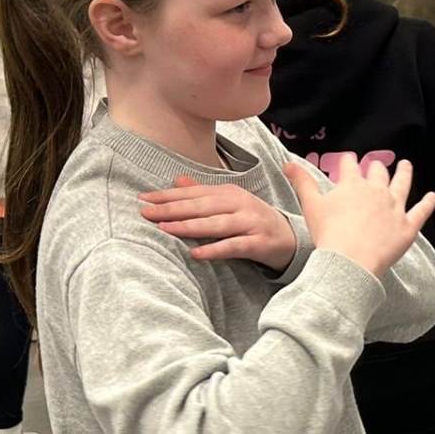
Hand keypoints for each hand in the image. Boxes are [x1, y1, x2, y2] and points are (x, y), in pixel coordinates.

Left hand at [139, 175, 297, 270]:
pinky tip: (196, 253)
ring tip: (165, 229)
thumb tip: (176, 180)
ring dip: (189, 226)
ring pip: (216, 224)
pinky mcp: (259, 243)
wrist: (291, 239)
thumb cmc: (254, 221)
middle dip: (172, 209)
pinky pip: (234, 246)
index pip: (193, 193)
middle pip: (201, 206)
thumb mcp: (230, 204)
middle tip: (146, 213)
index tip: (143, 199)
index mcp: (229, 193)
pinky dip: (215, 249)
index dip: (167, 196)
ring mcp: (251, 223)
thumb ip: (203, 193)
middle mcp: (240, 204)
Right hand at [287, 154, 434, 277]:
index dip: (348, 161)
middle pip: (378, 173)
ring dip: (405, 173)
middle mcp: (377, 192)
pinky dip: (428, 203)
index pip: (350, 166)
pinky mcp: (408, 227)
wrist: (350, 261)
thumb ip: (302, 182)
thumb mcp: (311, 205)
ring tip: (406, 165)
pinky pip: (422, 211)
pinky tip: (433, 196)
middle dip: (376, 168)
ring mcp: (395, 208)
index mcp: (353, 185)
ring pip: (403, 185)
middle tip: (376, 165)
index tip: (349, 159)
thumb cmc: (329, 235)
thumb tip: (288, 163)